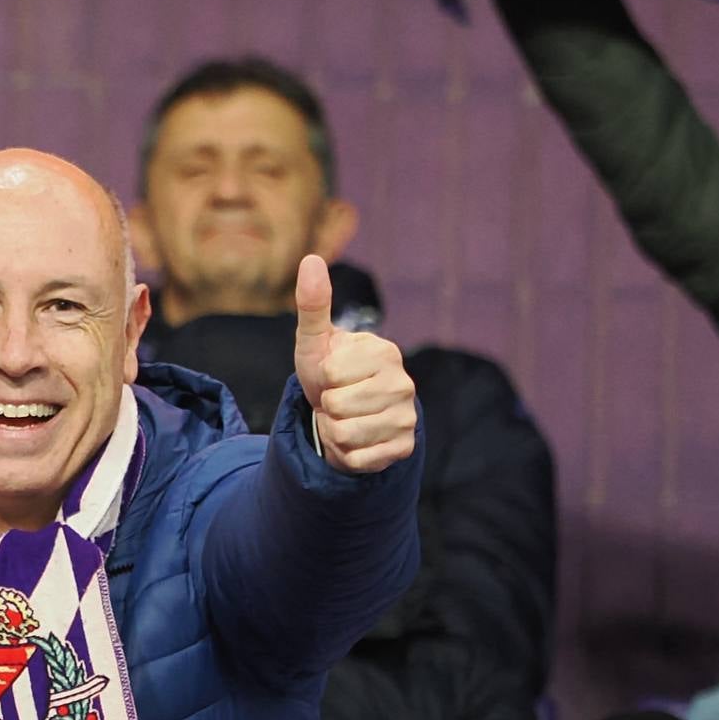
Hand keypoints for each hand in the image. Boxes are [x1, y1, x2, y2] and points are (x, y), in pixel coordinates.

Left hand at [292, 255, 416, 473]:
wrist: (344, 416)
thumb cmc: (328, 373)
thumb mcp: (314, 342)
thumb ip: (313, 304)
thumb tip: (311, 259)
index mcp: (384, 352)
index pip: (330, 374)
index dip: (321, 379)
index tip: (333, 377)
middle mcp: (404, 383)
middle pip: (336, 406)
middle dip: (326, 408)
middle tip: (337, 401)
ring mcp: (407, 417)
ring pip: (345, 434)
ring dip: (333, 432)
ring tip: (344, 419)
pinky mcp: (403, 448)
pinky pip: (357, 460)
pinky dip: (345, 455)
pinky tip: (355, 441)